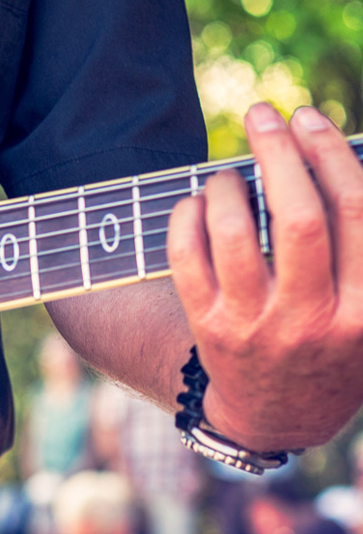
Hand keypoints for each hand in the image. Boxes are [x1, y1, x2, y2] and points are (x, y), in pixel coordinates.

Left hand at [168, 103, 362, 451]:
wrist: (279, 419)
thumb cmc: (332, 347)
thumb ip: (361, 251)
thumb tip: (336, 160)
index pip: (356, 212)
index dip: (330, 154)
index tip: (308, 118)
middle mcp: (312, 318)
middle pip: (297, 219)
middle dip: (279, 153)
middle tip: (262, 114)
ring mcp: (255, 327)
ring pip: (236, 236)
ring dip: (229, 186)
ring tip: (228, 170)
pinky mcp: (208, 331)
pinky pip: (187, 262)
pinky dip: (187, 220)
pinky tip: (196, 202)